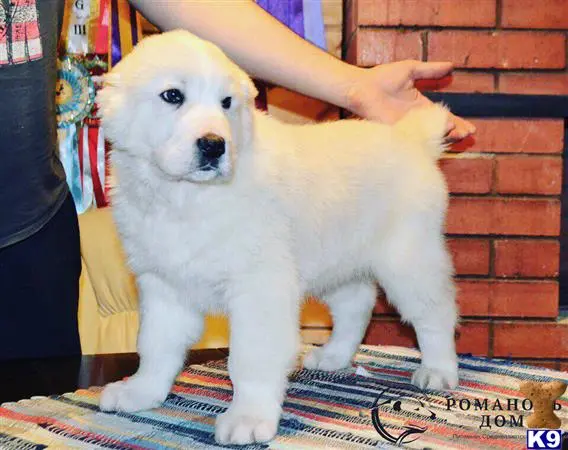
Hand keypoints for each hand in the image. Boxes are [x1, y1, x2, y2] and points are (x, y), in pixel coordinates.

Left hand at [345, 60, 475, 141]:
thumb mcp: (411, 69)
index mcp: (421, 106)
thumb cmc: (381, 77)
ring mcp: (406, 127)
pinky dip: (424, 140)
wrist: (361, 87)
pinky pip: (412, 139)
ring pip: (428, 136)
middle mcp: (415, 119)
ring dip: (443, 136)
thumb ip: (430, 70)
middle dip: (455, 132)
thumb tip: (451, 66)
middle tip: (467, 134)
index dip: (457, 123)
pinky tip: (436, 139)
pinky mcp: (395, 131)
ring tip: (457, 134)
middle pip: (439, 129)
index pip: (443, 117)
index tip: (471, 129)